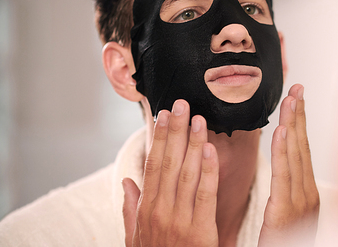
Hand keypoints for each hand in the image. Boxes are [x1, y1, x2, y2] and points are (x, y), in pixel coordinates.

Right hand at [122, 100, 218, 246]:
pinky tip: (211, 151)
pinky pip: (205, 196)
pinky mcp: (200, 232)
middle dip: (175, 132)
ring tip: (199, 119)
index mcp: (146, 209)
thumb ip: (130, 209)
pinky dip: (208, 172)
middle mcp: (160, 210)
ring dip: (193, 144)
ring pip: (187, 174)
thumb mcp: (134, 238)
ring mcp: (179, 221)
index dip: (159, 138)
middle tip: (182, 104)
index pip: (153, 165)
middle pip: (168, 163)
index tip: (164, 115)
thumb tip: (126, 182)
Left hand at [259, 84, 319, 246]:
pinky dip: (284, 150)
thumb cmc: (285, 246)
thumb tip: (284, 163)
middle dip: (299, 114)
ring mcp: (301, 203)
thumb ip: (288, 189)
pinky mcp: (286, 213)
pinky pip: (284, 176)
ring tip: (291, 98)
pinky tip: (284, 130)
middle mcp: (308, 194)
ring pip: (295, 155)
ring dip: (293, 123)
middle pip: (302, 146)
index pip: (303, 149)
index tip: (297, 98)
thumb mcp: (288, 213)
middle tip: (296, 87)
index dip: (300, 122)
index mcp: (307, 193)